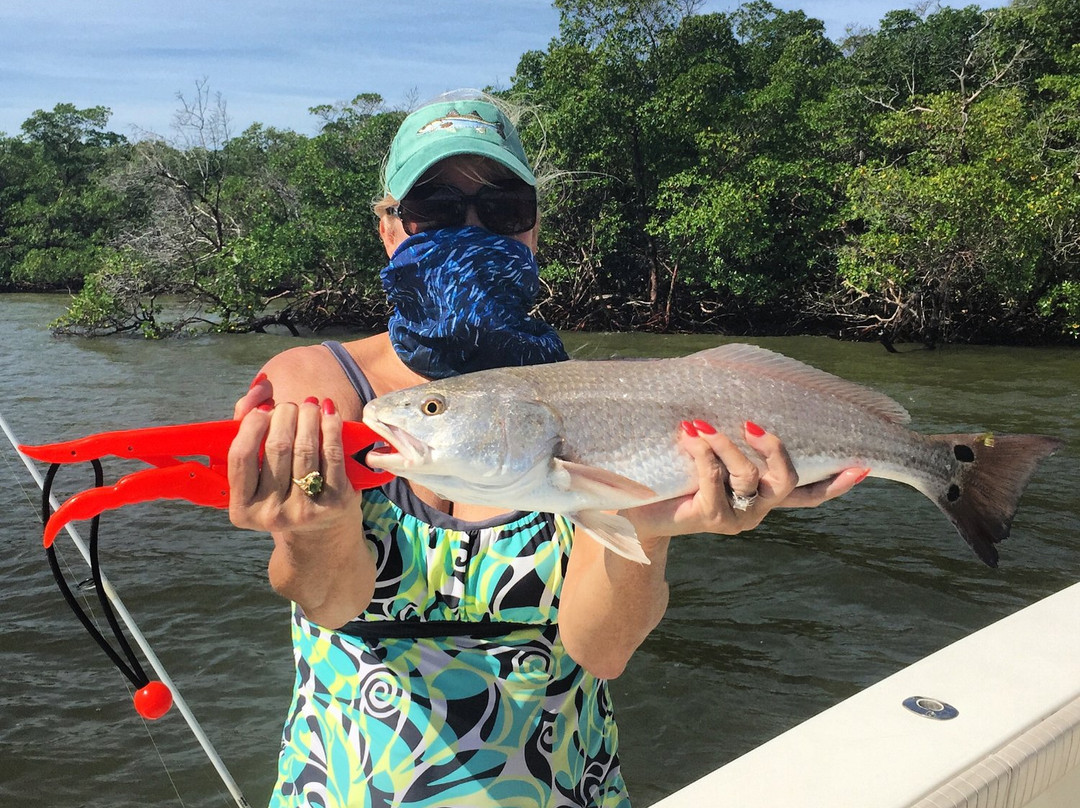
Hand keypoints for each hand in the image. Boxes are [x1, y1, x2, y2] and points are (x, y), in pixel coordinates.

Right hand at [227, 392, 358, 537]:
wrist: (320, 535)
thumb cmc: (282, 491)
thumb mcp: (257, 470)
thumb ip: (247, 425)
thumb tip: (261, 386)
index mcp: (242, 509)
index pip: (240, 456)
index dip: (252, 425)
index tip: (264, 410)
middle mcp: (271, 514)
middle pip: (277, 447)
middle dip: (285, 416)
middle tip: (291, 406)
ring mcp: (305, 511)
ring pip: (305, 448)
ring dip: (308, 417)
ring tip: (309, 405)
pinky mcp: (335, 503)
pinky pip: (332, 455)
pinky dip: (331, 427)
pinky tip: (329, 413)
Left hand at [622, 420, 867, 542]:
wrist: (637, 506)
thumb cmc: (674, 469)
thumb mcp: (706, 446)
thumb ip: (728, 427)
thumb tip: (743, 380)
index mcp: (762, 493)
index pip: (809, 493)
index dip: (836, 483)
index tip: (863, 465)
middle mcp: (756, 507)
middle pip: (786, 483)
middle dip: (776, 450)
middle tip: (753, 425)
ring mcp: (735, 516)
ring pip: (748, 477)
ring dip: (725, 444)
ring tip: (698, 424)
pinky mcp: (709, 518)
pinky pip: (714, 480)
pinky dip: (702, 453)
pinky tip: (688, 436)